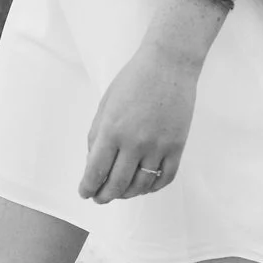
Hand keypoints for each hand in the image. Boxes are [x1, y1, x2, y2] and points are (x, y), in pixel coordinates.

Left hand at [77, 42, 200, 202]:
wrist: (168, 64)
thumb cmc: (133, 79)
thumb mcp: (106, 103)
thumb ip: (97, 133)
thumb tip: (93, 161)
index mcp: (112, 129)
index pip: (96, 170)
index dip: (88, 186)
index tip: (84, 192)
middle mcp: (135, 142)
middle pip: (118, 183)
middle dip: (105, 195)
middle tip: (100, 198)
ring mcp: (158, 146)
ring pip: (141, 185)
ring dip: (128, 194)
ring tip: (120, 193)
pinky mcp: (177, 147)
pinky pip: (165, 178)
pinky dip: (152, 187)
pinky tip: (144, 186)